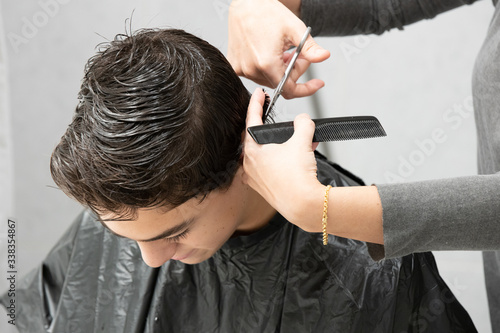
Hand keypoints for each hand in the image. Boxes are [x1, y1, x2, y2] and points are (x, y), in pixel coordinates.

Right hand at [228, 0, 329, 98]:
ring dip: (280, 69)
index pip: (289, 90)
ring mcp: (242, 69)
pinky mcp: (236, 66)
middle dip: (293, 71)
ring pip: (269, 79)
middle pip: (280, 84)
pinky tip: (270, 53)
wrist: (246, 3)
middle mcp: (251, 69)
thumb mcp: (295, 29)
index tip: (316, 84)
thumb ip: (310, 48)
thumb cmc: (267, 12)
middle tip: (298, 54)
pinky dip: (267, 68)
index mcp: (266, 63)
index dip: (305, 88)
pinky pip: (256, 74)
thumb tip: (323, 57)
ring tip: (282, 51)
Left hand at [242, 88, 323, 229]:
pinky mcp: (265, 190)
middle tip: (280, 121)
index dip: (256, 104)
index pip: (251, 121)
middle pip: (258, 140)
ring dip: (283, 147)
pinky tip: (301, 158)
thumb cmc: (297, 178)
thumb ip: (303, 124)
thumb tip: (303, 120)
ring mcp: (256, 179)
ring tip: (303, 142)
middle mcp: (249, 166)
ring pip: (267, 155)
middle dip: (272, 130)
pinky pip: (272, 169)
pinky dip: (284, 161)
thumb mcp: (302, 141)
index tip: (258, 94)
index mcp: (251, 151)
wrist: (304, 206)